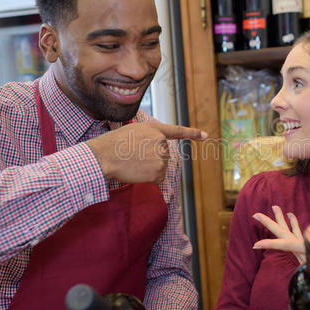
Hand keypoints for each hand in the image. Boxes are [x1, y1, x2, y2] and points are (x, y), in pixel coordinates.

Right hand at [86, 122, 206, 183]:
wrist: (104, 156)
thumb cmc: (111, 145)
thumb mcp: (131, 132)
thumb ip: (146, 138)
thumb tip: (153, 151)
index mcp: (154, 130)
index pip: (177, 131)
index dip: (192, 133)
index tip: (205, 135)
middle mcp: (161, 142)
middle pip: (163, 155)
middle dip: (151, 159)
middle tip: (133, 158)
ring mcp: (161, 157)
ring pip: (160, 167)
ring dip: (148, 169)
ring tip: (132, 163)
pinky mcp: (159, 171)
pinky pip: (158, 178)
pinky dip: (148, 179)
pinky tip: (136, 172)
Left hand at [253, 211, 309, 281]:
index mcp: (308, 251)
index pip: (286, 245)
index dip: (271, 244)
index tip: (255, 245)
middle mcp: (303, 249)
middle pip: (283, 235)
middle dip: (270, 224)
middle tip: (255, 215)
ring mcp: (307, 247)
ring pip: (289, 232)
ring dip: (281, 220)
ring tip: (275, 207)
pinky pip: (299, 233)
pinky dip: (294, 223)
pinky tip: (290, 215)